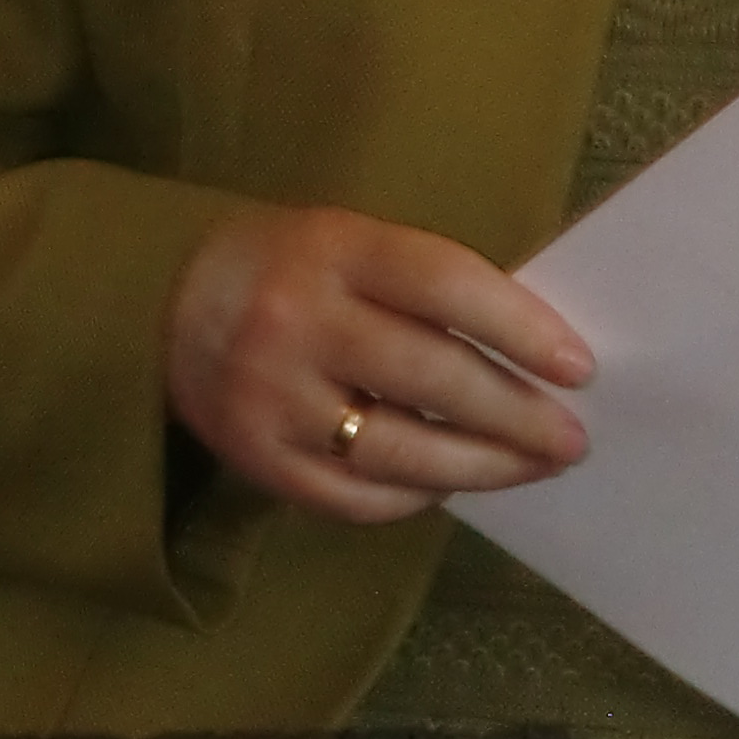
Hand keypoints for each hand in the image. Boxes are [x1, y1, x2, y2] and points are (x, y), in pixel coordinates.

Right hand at [164, 204, 592, 525]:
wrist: (160, 303)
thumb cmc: (284, 265)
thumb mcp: (346, 240)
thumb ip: (423, 285)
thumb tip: (530, 352)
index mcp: (332, 250)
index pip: (443, 284)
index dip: (519, 326)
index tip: (578, 367)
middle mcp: (299, 324)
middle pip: (431, 377)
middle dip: (516, 416)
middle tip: (572, 439)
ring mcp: (274, 400)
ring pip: (400, 452)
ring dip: (482, 467)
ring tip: (533, 467)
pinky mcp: (258, 462)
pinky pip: (356, 498)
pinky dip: (415, 498)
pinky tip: (452, 485)